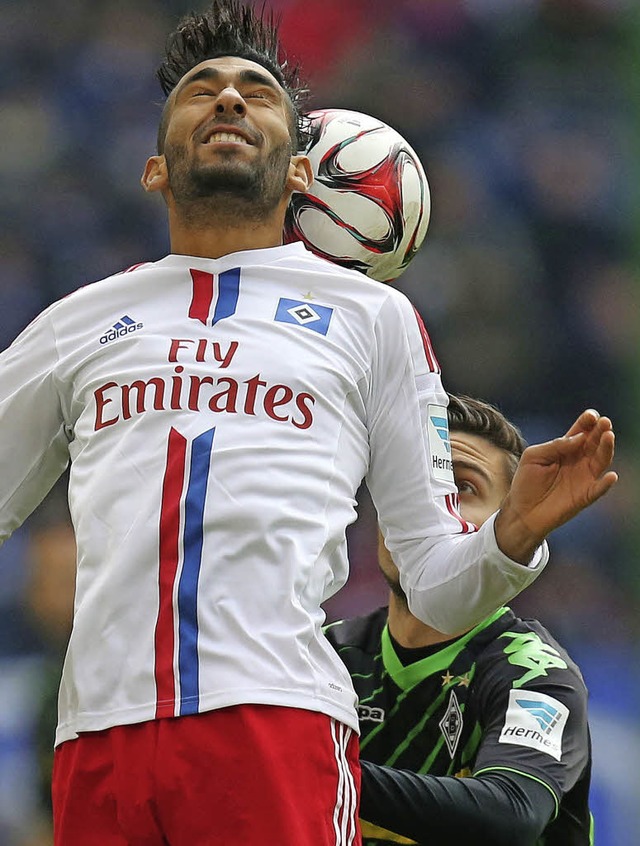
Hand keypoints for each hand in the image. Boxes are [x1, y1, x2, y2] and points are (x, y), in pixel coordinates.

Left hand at [494, 409, 617, 563]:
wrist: (522, 511)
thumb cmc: (525, 482)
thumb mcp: (533, 457)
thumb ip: (555, 446)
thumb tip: (579, 437)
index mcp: (565, 448)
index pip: (581, 431)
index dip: (588, 422)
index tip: (592, 415)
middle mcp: (578, 460)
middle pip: (595, 442)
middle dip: (601, 431)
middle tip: (604, 422)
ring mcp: (584, 477)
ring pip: (601, 460)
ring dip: (607, 449)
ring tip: (608, 436)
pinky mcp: (585, 495)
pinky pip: (599, 488)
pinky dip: (606, 483)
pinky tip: (611, 476)